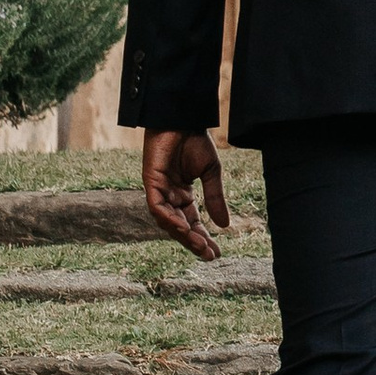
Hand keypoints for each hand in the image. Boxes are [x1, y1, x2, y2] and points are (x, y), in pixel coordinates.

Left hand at [143, 126, 229, 259]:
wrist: (183, 118)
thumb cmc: (195, 140)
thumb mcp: (211, 173)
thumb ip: (215, 198)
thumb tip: (225, 226)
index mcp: (182, 194)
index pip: (192, 222)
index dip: (203, 237)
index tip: (216, 252)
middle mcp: (169, 196)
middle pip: (180, 227)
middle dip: (193, 242)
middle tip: (208, 255)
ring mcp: (158, 190)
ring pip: (167, 222)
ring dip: (183, 235)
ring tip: (199, 245)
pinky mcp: (150, 182)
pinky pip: (157, 208)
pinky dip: (169, 219)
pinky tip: (183, 228)